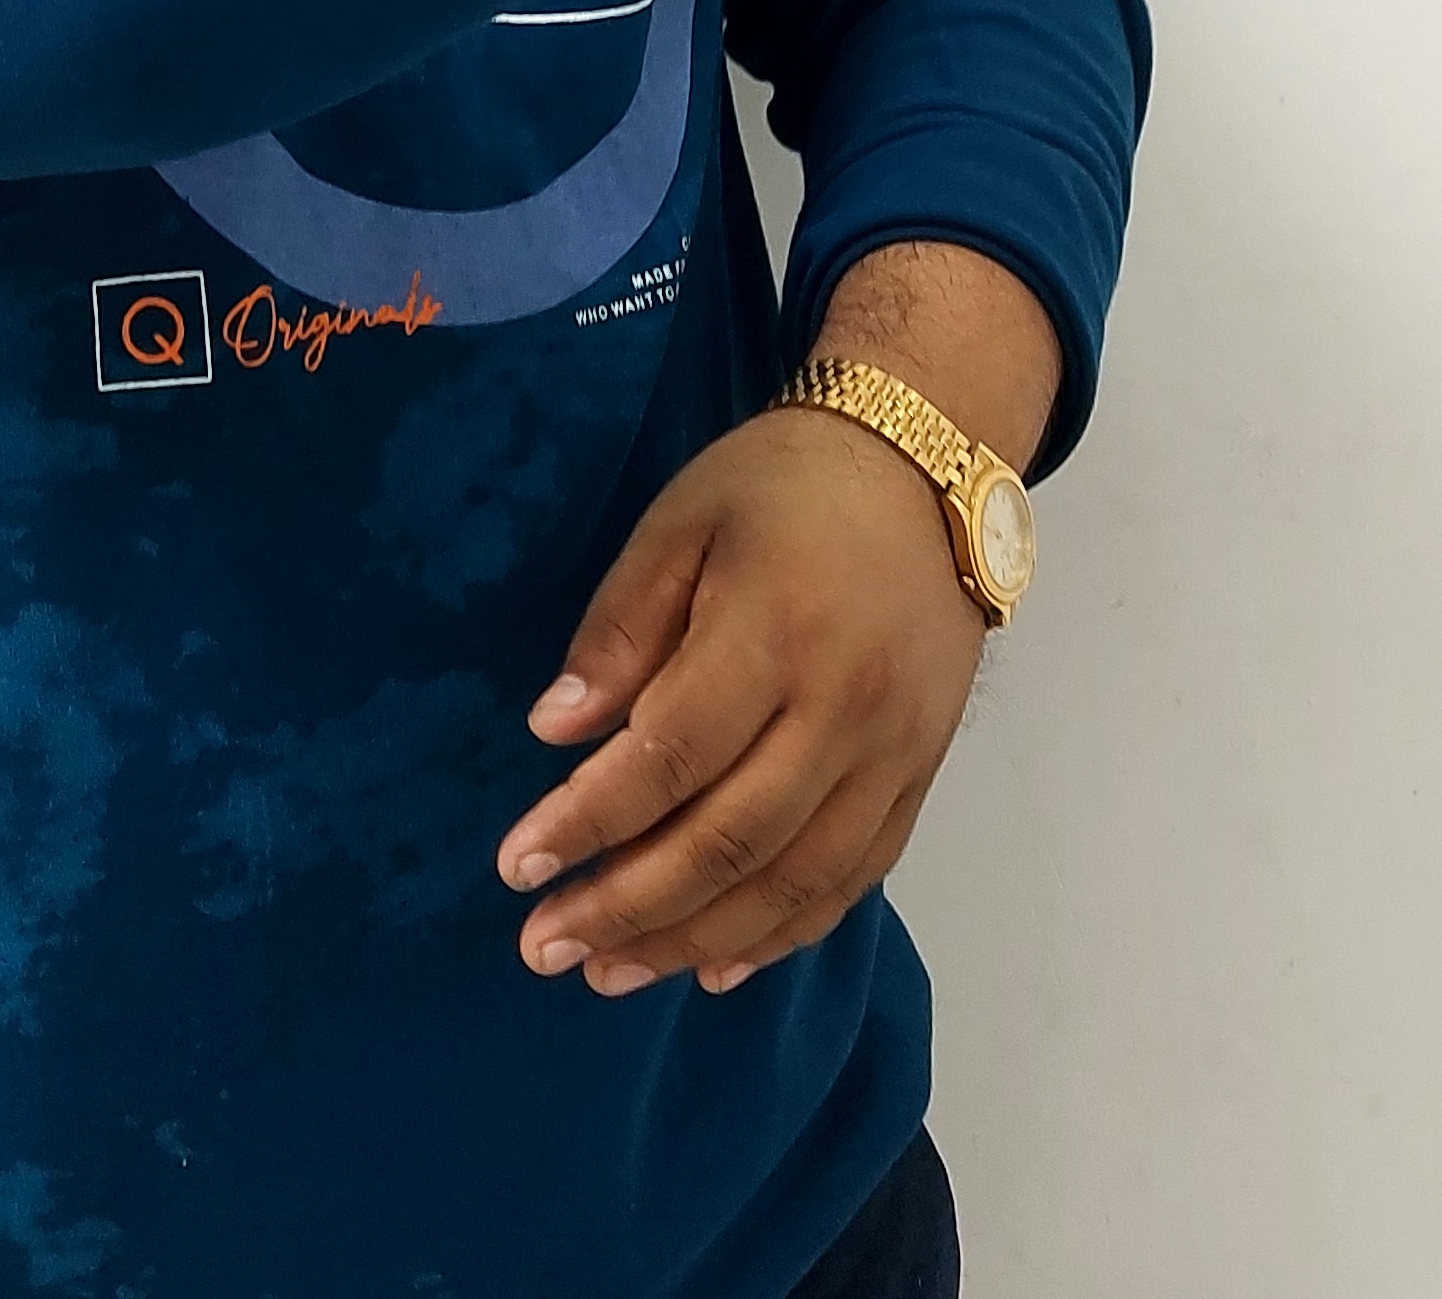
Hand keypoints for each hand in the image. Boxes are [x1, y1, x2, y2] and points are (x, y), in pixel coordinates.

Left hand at [494, 406, 982, 996]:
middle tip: (544, 947)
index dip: (588, 822)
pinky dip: (782, 934)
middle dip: (628, 906)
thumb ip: (620, 628)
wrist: (924, 468)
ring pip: (792, 881)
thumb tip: (553, 733)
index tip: (516, 865)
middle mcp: (844, 709)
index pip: (669, 756)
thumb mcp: (681, 522)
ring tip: (611, 972)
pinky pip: (852, 880)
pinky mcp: (920, 775)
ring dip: (695, 940)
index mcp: (773, 632)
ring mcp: (893, 753)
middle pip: (729, 839)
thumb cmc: (781, 486)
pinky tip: (716, 965)